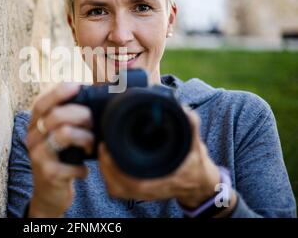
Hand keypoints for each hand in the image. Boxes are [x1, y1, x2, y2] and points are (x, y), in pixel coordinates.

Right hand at [26, 83, 93, 216]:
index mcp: (35, 125)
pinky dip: (83, 168)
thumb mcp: (58, 136)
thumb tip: (92, 94)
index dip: (58, 92)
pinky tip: (84, 170)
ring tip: (90, 146)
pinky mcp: (48, 174)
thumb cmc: (60, 159)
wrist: (49, 194)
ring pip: (64, 134)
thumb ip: (67, 118)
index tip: (78, 85)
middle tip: (93, 124)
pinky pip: (72, 165)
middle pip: (57, 115)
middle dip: (82, 115)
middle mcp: (33, 138)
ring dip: (85, 138)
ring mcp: (38, 156)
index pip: (41, 103)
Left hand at [98, 107, 234, 213]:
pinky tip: (108, 161)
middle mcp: (150, 189)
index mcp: (163, 180)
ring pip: (115, 188)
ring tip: (103, 151)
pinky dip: (110, 175)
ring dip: (106, 171)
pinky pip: (118, 188)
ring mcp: (143, 193)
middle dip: (106, 166)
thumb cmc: (196, 163)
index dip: (114, 168)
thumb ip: (190, 125)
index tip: (106, 148)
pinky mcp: (139, 191)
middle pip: (118, 186)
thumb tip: (183, 109)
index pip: (133, 183)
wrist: (199, 182)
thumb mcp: (195, 143)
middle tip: (102, 145)